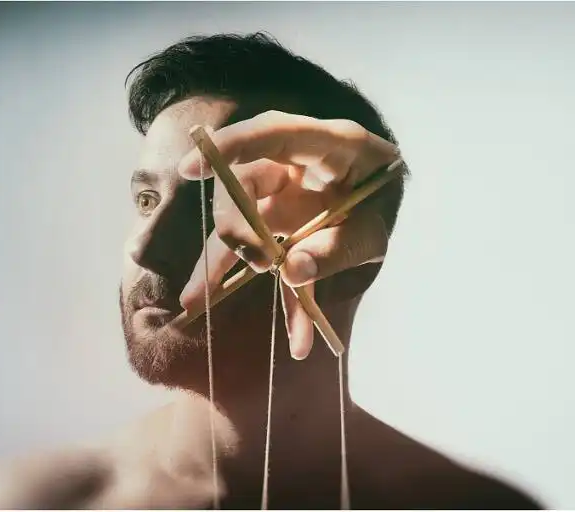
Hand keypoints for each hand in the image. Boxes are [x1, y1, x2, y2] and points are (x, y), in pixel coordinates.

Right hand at [177, 111, 398, 359]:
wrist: (386, 200)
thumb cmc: (383, 200)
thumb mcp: (374, 230)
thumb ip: (338, 248)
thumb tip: (292, 271)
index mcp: (330, 147)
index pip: (273, 132)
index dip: (231, 145)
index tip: (189, 169)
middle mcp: (293, 165)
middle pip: (242, 184)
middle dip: (237, 228)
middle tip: (258, 264)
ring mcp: (280, 195)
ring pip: (238, 222)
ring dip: (221, 266)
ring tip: (196, 304)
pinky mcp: (279, 227)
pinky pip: (271, 260)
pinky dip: (289, 306)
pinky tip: (299, 341)